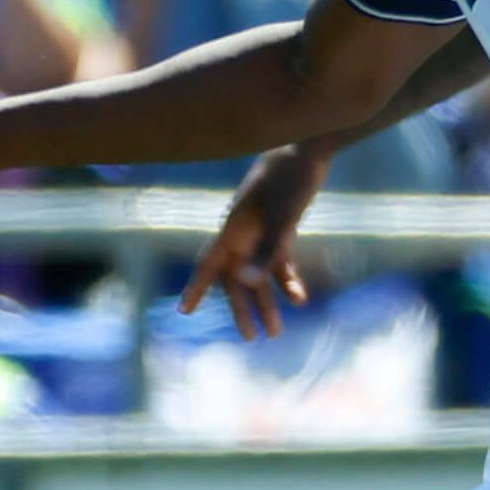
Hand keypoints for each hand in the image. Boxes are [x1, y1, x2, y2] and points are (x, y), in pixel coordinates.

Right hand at [177, 145, 327, 340]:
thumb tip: (249, 283)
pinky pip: (278, 262)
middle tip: (251, 338)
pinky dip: (286, 281)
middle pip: (235, 279)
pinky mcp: (280, 229)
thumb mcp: (282, 220)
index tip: (184, 311)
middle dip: (242, 308)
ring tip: (275, 332)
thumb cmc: (289, 182)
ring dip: (266, 301)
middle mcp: (241, 235)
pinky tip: (299, 299)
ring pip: (258, 275)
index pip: (208, 265)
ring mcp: (260, 233)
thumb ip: (267, 252)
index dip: (196, 288)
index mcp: (232, 230)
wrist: (305, 150)